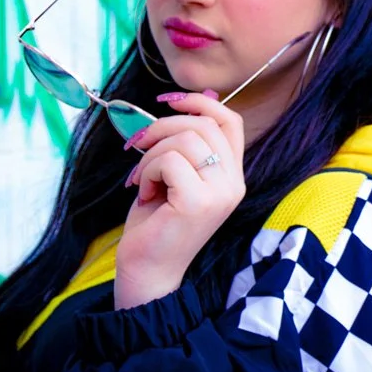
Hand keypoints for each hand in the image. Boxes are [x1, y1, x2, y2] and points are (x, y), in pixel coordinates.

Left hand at [113, 91, 245, 309]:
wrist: (147, 271)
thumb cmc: (156, 222)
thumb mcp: (175, 174)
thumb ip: (185, 143)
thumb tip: (190, 100)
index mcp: (232, 176)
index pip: (231, 121)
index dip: (199, 103)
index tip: (167, 101)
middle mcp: (234, 184)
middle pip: (203, 125)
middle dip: (161, 128)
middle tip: (137, 147)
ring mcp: (220, 193)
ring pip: (184, 140)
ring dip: (151, 154)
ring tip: (142, 179)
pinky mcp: (199, 202)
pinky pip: (170, 160)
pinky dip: (148, 170)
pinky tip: (144, 193)